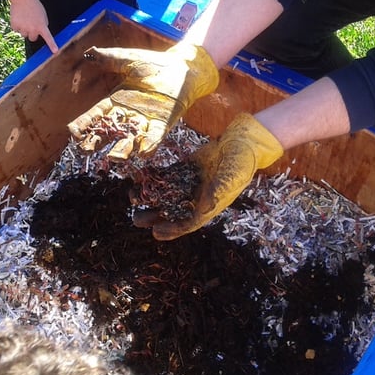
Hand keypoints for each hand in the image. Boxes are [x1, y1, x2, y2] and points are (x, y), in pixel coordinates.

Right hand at [8, 0, 57, 52]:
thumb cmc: (34, 6)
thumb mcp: (43, 15)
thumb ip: (43, 24)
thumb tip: (41, 33)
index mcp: (41, 25)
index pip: (48, 37)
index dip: (52, 45)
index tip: (55, 51)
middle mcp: (32, 29)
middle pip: (33, 38)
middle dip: (32, 33)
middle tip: (31, 23)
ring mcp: (23, 28)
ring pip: (24, 35)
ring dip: (24, 29)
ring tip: (25, 18)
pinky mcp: (14, 26)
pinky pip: (16, 30)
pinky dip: (17, 25)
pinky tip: (18, 17)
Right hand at [67, 43, 218, 158]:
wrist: (182, 67)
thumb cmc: (154, 64)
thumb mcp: (128, 60)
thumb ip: (109, 59)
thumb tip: (88, 52)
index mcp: (116, 101)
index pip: (96, 115)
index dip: (85, 124)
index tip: (73, 133)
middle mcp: (128, 114)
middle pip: (109, 130)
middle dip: (98, 140)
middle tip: (86, 150)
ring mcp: (146, 120)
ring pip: (130, 137)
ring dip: (123, 148)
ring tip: (115, 158)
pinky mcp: (163, 122)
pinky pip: (155, 135)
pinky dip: (150, 143)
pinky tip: (143, 152)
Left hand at [133, 113, 283, 239]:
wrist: (242, 142)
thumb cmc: (241, 164)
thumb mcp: (230, 179)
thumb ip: (216, 193)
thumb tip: (202, 209)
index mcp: (208, 206)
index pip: (187, 223)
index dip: (172, 230)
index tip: (155, 233)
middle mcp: (196, 197)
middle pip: (171, 212)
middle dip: (153, 217)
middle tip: (136, 219)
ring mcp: (189, 183)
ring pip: (165, 194)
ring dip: (148, 197)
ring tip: (132, 197)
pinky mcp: (184, 168)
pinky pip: (166, 175)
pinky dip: (153, 177)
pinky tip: (139, 177)